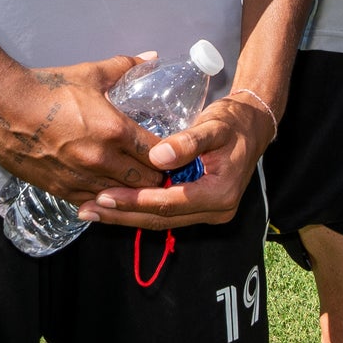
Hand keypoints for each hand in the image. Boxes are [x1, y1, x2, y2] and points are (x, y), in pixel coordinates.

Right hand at [0, 52, 165, 205]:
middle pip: (145, 181)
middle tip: (159, 169)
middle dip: (156, 176)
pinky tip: (108, 189)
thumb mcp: (92, 73)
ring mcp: (81, 178)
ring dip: (132, 190)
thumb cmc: (50, 88)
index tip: (174, 153)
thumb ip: (126, 67)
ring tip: (136, 182)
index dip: (170, 155)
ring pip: (122, 196)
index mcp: (115, 130)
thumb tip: (151, 57)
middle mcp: (102, 160)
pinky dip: (105, 197)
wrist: (4, 108)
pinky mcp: (61, 190)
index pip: (158, 154)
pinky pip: (94, 202)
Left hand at [80, 94, 272, 230]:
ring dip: (127, 216)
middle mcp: (216, 210)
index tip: (105, 195)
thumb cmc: (234, 121)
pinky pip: (166, 213)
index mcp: (219, 193)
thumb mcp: (214, 125)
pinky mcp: (200, 208)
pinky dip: (140, 210)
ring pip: (161, 220)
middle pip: (161, 218)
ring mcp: (208, 212)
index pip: (169, 202)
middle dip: (123, 214)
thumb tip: (157, 156)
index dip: (135, 201)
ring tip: (93, 211)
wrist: (253, 125)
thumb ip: (188, 141)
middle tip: (88, 209)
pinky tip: (116, 205)